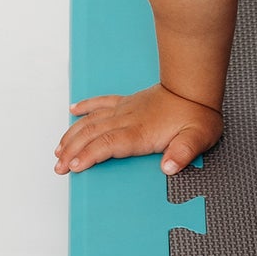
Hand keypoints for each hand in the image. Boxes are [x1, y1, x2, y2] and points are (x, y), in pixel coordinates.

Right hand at [54, 83, 222, 175]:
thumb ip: (184, 153)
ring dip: (72, 135)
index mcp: (141, 132)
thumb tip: (170, 167)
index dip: (88, 155)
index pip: (107, 144)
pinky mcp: (128, 102)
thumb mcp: (198, 137)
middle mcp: (128, 119)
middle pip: (92, 134)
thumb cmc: (198, 115)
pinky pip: (102, 102)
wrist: (196, 88)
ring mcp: (126, 109)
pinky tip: (73, 110)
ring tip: (58, 150)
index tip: (73, 166)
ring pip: (91, 120)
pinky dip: (85, 106)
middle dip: (71, 151)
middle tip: (58, 166)